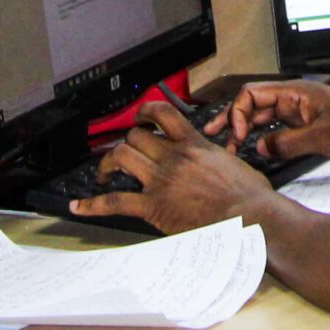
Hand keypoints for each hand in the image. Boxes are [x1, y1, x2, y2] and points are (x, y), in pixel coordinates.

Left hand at [70, 102, 274, 232]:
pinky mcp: (154, 206)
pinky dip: (93, 204)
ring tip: (104, 173)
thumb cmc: (250, 196)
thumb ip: (217, 157)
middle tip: (123, 154)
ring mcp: (161, 180)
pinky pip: (116, 201)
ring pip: (122, 157)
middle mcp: (174, 157)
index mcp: (195, 144)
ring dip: (108, 164)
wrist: (250, 217)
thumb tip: (219, 161)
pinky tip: (79, 207)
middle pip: (136, 137)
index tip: (139, 117)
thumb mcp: (234, 163)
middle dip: (126, 143)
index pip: (163, 115)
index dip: (145, 112)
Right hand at [206, 80, 329, 162]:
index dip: (238, 113)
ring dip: (248, 132)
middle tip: (216, 138)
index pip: (253, 94)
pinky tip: (258, 150)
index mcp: (297, 92)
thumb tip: (262, 148)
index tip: (237, 134)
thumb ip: (288, 143)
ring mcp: (301, 112)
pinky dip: (266, 139)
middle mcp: (296, 99)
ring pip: (265, 118)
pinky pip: (279, 129)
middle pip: (254, 105)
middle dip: (234, 121)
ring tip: (232, 148)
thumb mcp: (323, 138)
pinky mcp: (308, 125)